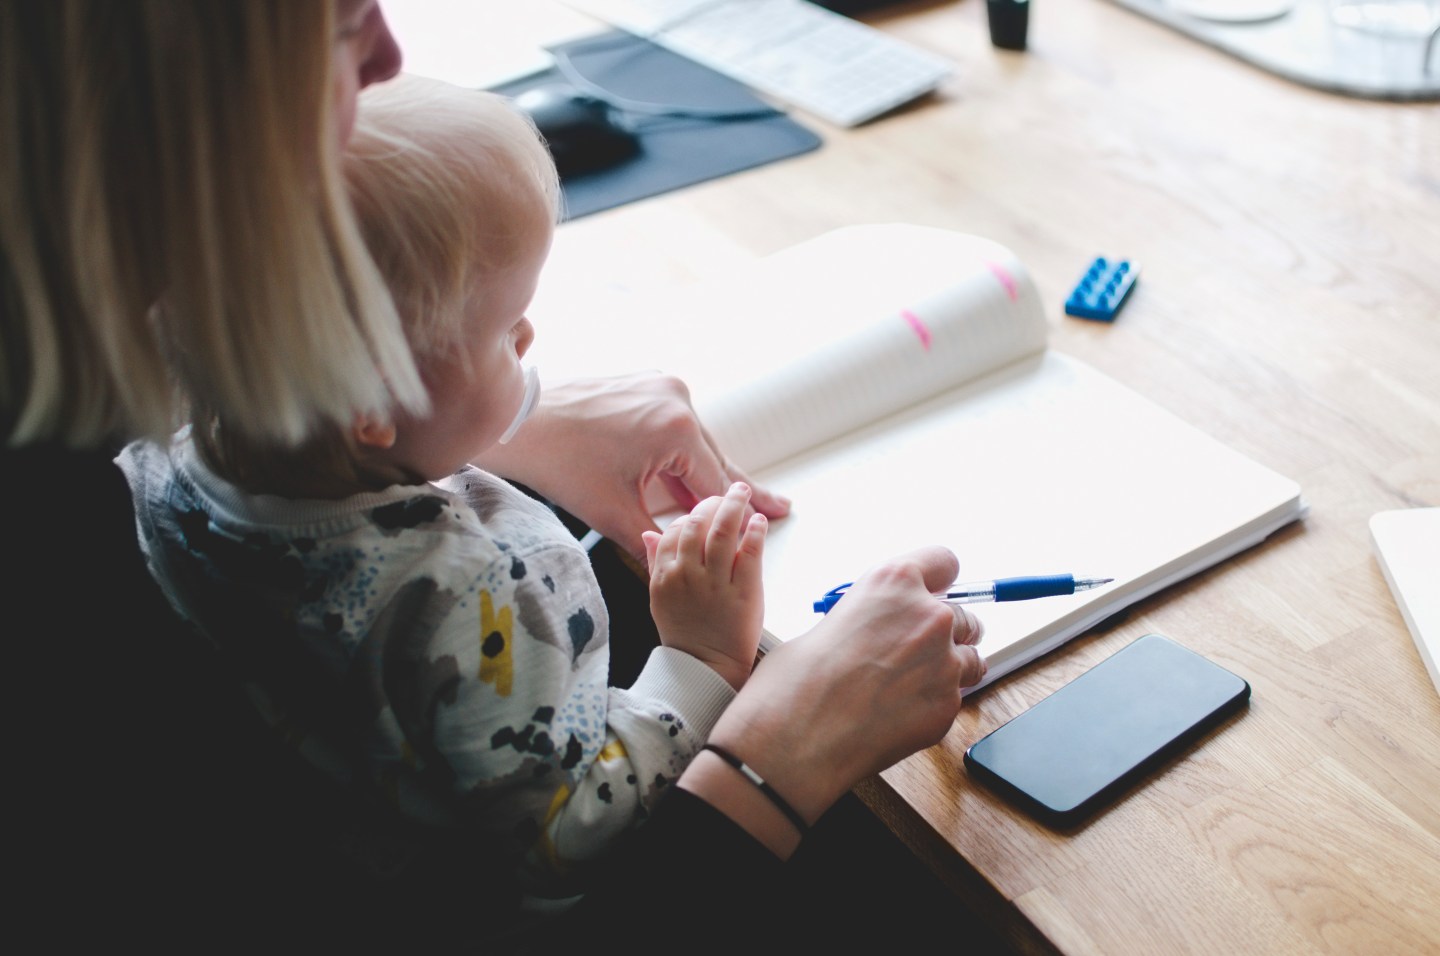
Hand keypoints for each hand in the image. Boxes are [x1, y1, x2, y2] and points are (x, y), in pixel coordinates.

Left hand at [472, 372, 790, 563]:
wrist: (520, 422)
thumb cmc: (560, 463)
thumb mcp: (613, 513)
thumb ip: (656, 540)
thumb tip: (678, 564)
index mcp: (678, 429)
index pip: (717, 483)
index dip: (741, 510)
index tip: (773, 518)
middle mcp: (678, 399)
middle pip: (713, 458)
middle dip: (733, 490)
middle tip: (776, 506)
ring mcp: (662, 386)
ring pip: (694, 443)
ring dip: (701, 472)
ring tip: (726, 502)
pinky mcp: (646, 384)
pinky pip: (675, 425)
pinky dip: (679, 452)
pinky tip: (685, 478)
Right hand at [642, 482, 767, 689]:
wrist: (706, 668)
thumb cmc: (685, 634)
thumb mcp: (659, 598)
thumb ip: (655, 563)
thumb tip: (650, 534)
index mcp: (665, 576)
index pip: (674, 531)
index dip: (690, 515)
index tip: (703, 510)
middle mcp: (687, 576)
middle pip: (698, 524)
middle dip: (712, 502)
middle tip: (727, 493)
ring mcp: (715, 583)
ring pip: (723, 532)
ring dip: (734, 506)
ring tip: (742, 493)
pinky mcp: (743, 592)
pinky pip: (749, 553)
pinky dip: (754, 532)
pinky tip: (758, 521)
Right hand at [692, 546, 984, 841]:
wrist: (795, 738)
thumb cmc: (797, 681)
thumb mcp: (831, 622)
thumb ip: (871, 616)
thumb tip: (883, 629)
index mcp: (893, 582)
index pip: (944, 561)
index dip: (938, 581)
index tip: (934, 594)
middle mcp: (928, 615)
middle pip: (963, 614)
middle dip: (943, 632)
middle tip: (909, 653)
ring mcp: (944, 661)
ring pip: (969, 658)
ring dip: (946, 667)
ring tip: (904, 687)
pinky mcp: (949, 705)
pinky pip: (955, 697)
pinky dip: (934, 703)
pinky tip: (897, 714)